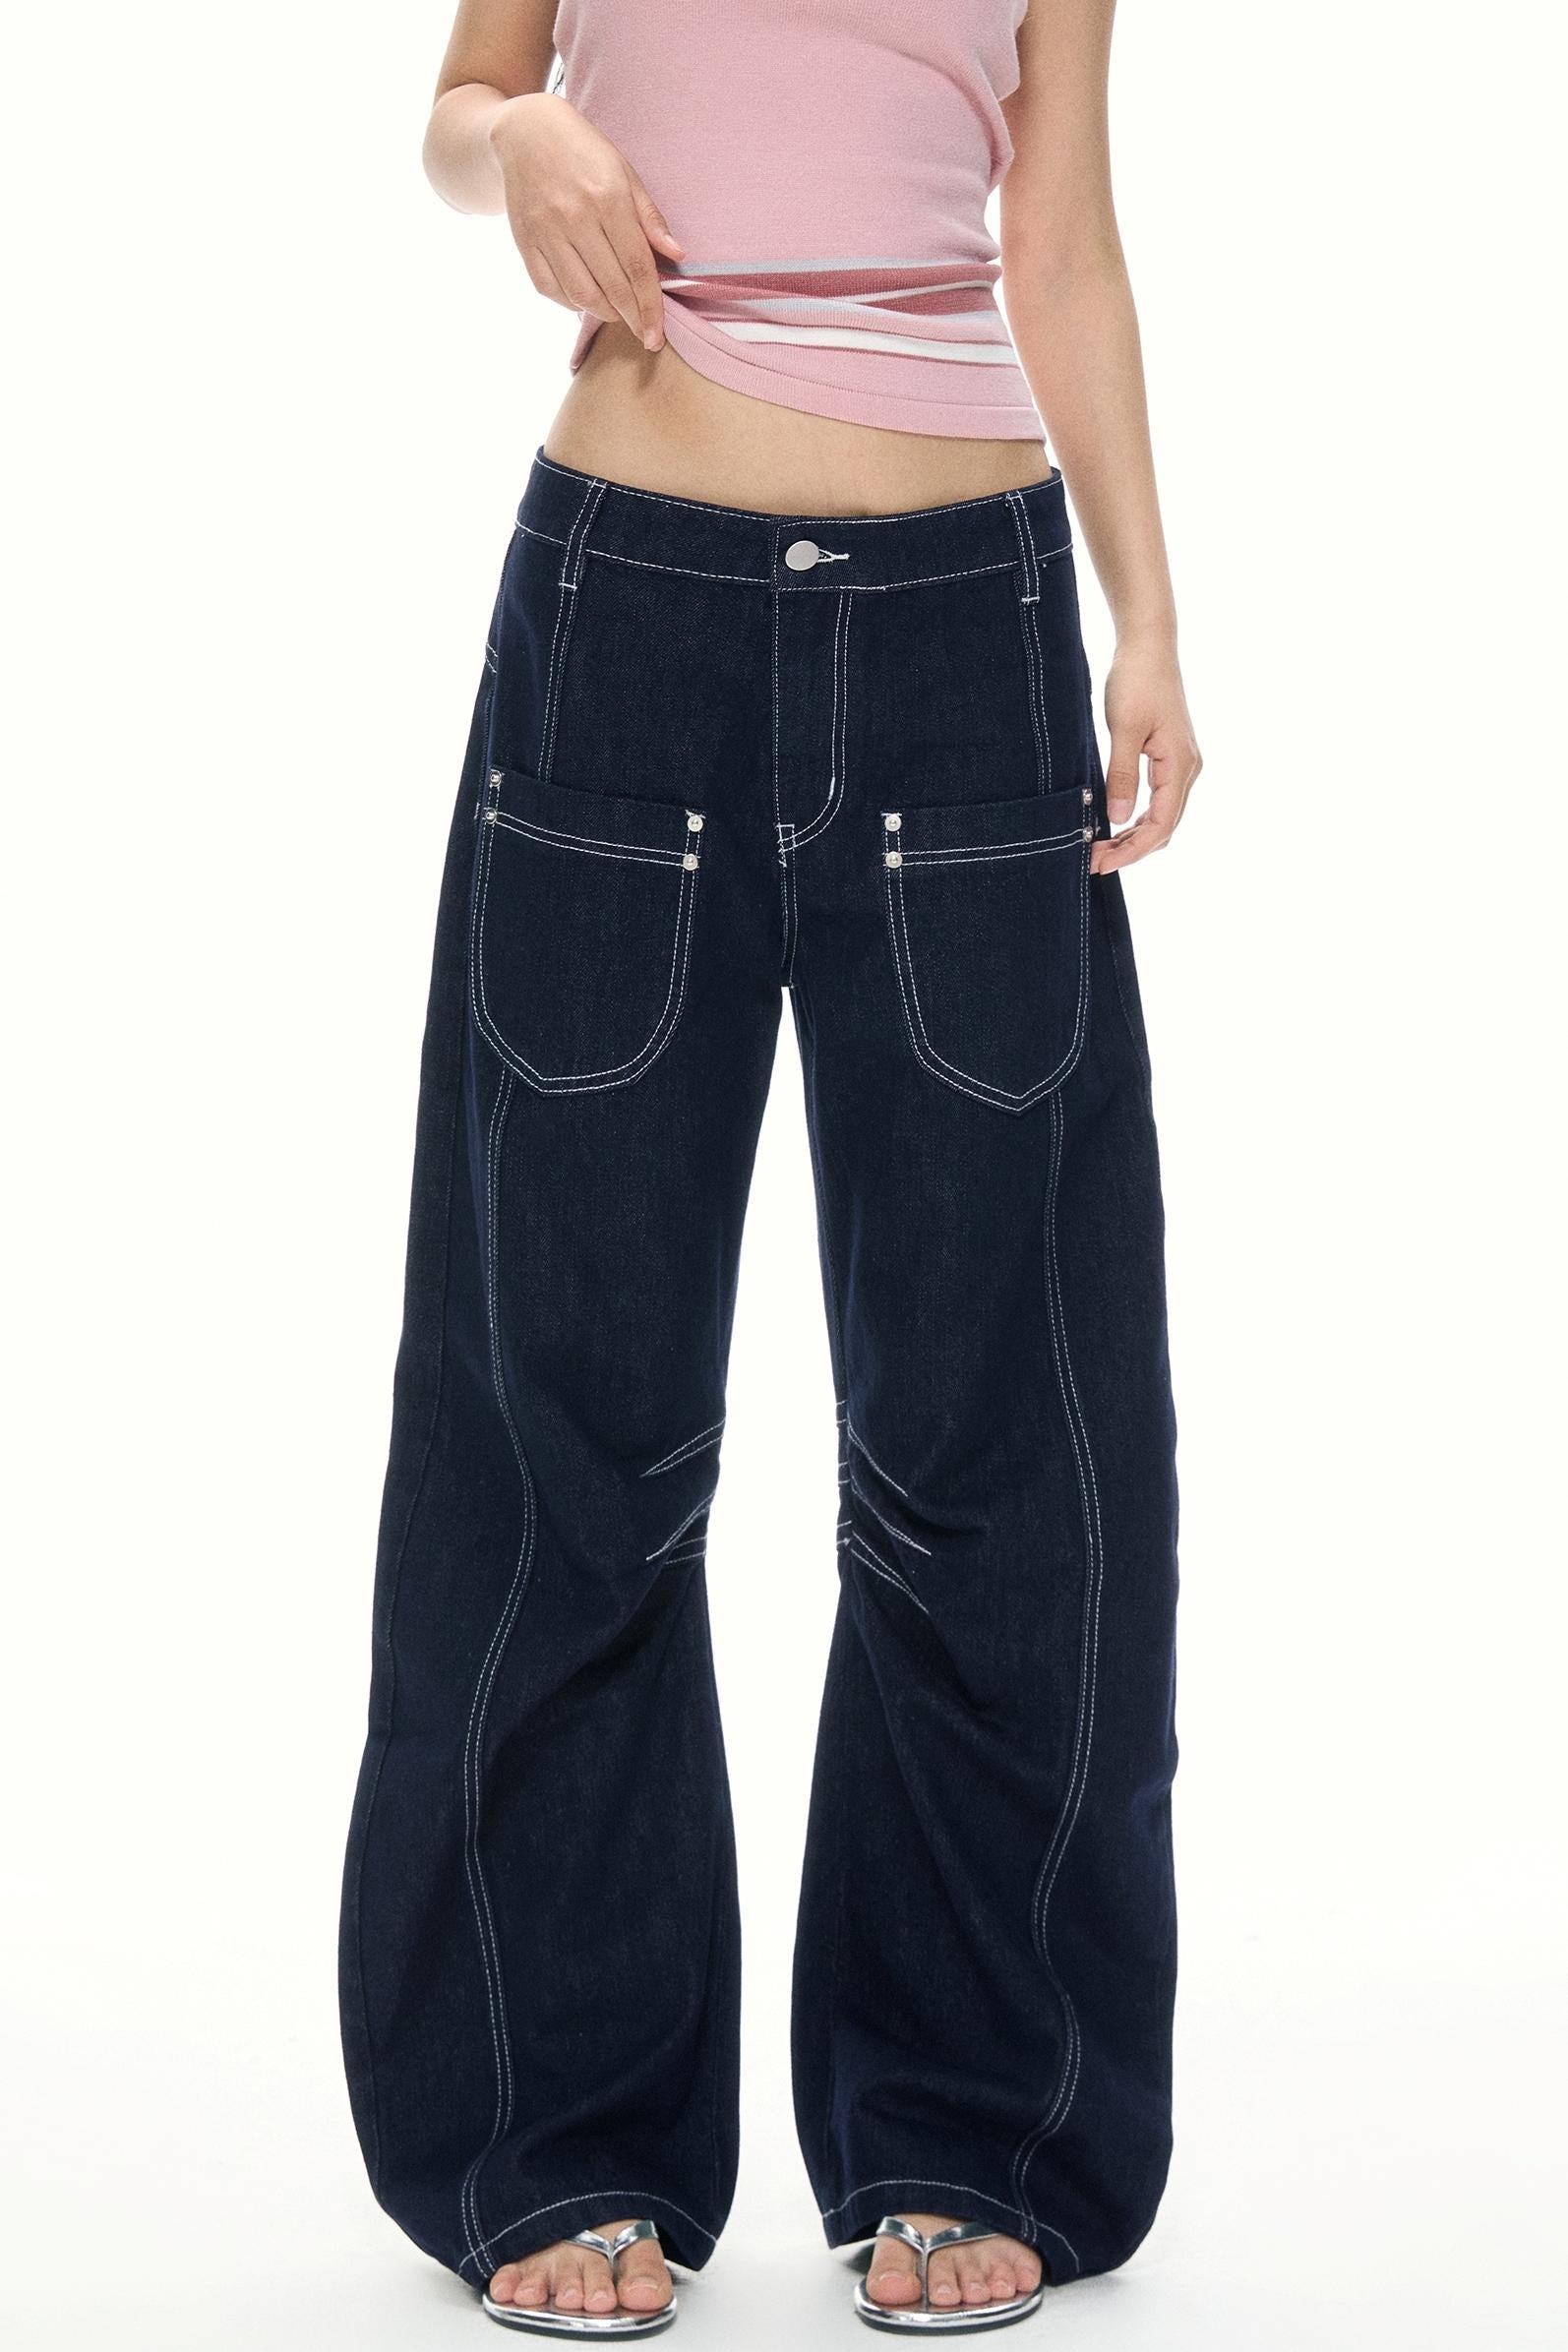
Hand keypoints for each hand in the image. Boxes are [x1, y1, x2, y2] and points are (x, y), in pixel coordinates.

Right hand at [489, 94, 683, 351]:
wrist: (525, 133)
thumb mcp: (624, 172)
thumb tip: (677, 255)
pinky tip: (586, 300)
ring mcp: (546, 231)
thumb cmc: (583, 152)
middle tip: (643, 336)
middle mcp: (575, 217)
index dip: (649, 307)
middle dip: (631, 319)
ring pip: (580, 294)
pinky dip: (570, 303)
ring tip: (618, 314)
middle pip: (611, 286)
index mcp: (607, 198)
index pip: (637, 267)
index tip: (656, 335)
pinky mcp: (525, 241)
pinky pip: (549, 288)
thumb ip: (649, 216)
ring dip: (604, 313)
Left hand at [1091, 636, 1201, 873]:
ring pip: (1161, 816)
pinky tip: (1114, 824)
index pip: (1161, 825)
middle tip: (1093, 861)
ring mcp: (1180, 764)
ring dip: (1133, 836)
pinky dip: (1137, 818)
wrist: (1148, 646)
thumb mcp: (1124, 729)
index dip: (1132, 851)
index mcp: (1180, 765)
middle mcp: (1187, 769)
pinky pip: (1158, 800)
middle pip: (1164, 827)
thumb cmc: (1136, 680)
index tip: (1100, 863)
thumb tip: (1118, 819)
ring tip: (1099, 847)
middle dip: (1130, 849)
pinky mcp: (1169, 757)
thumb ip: (1122, 775)